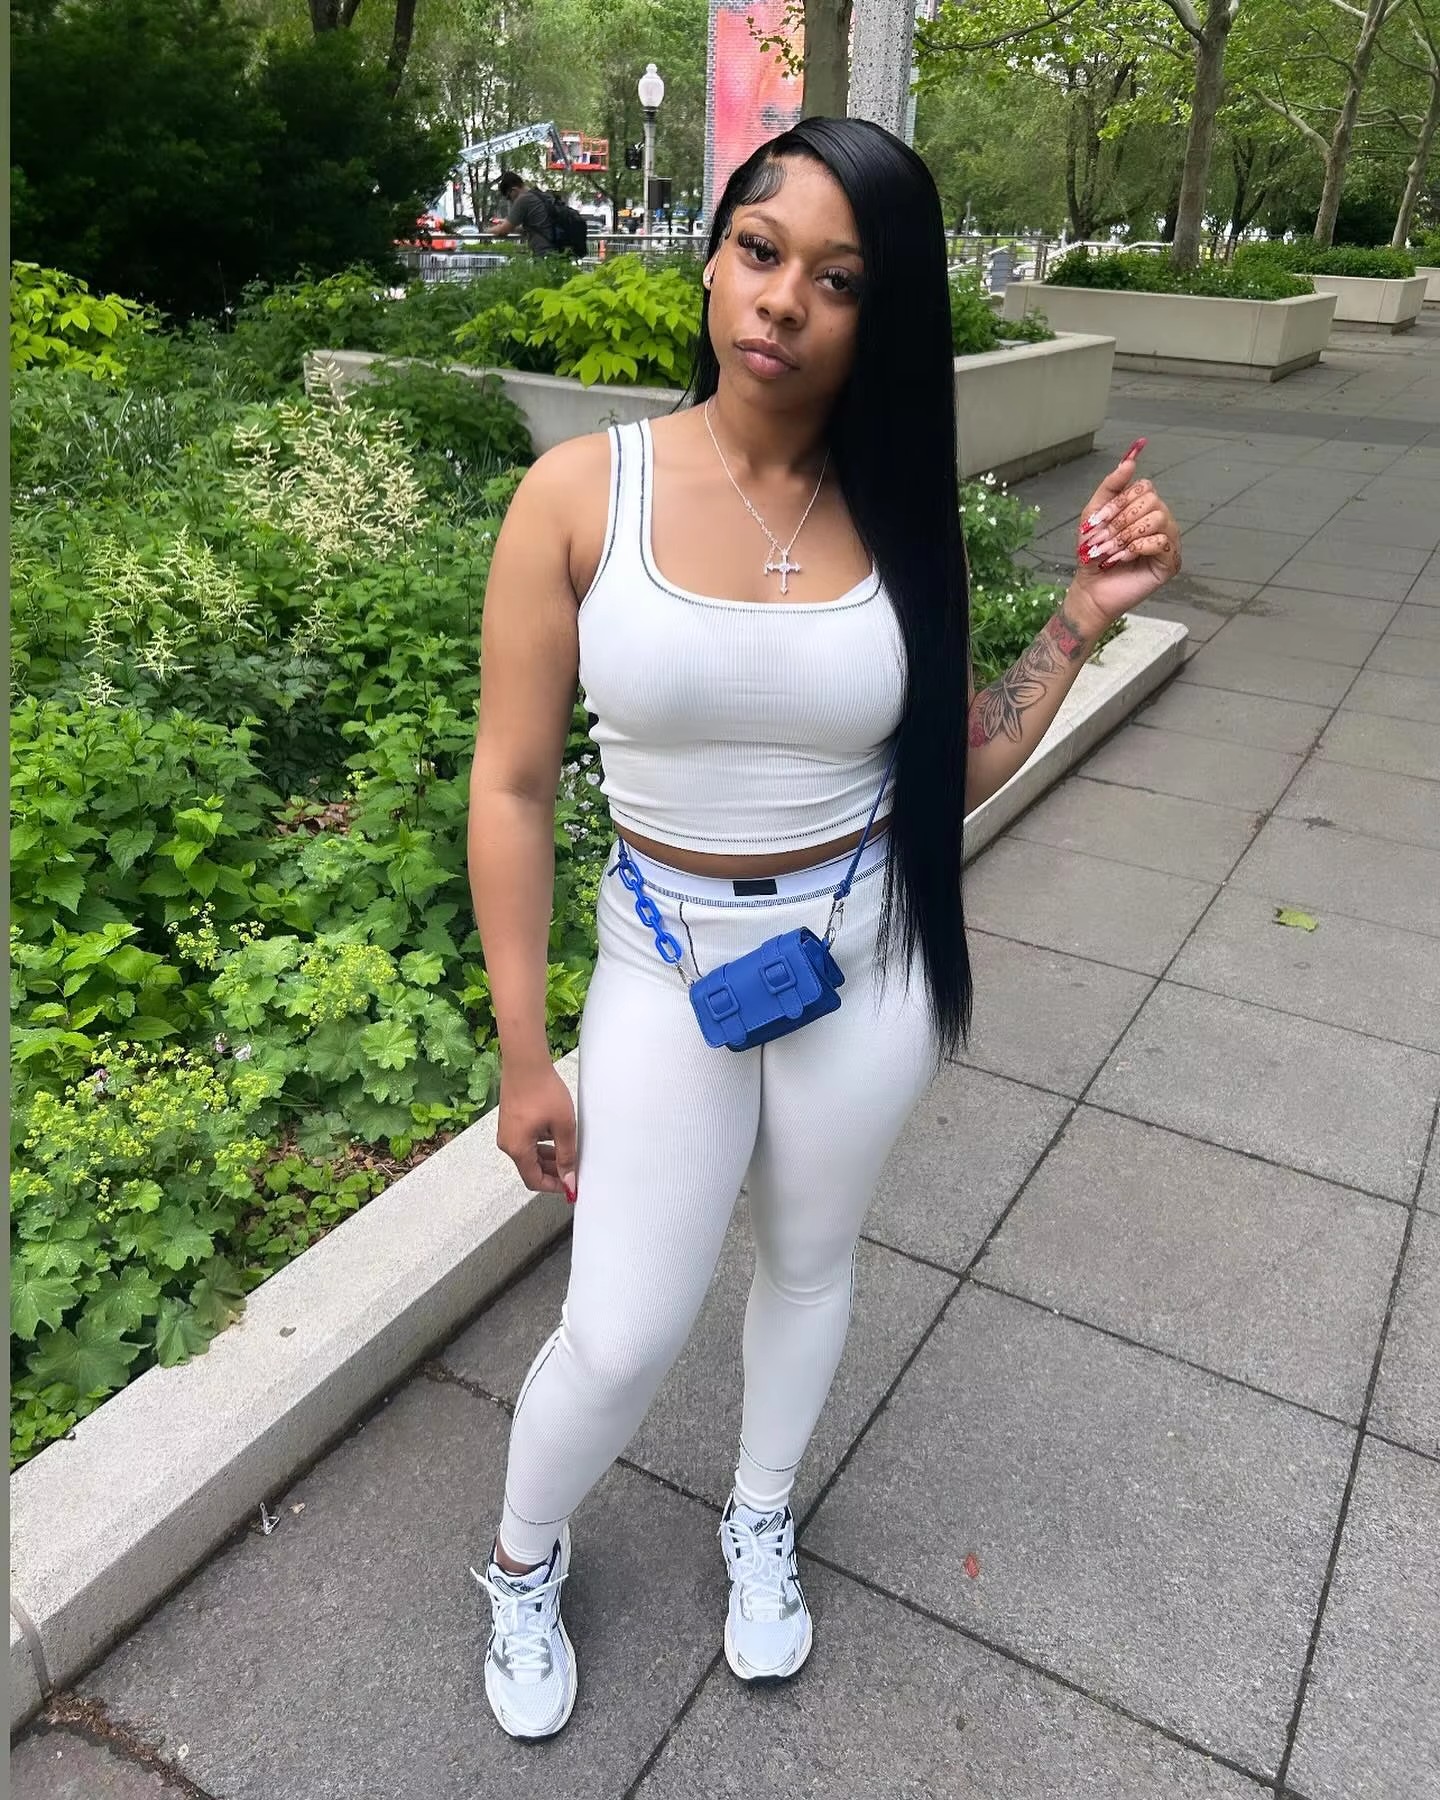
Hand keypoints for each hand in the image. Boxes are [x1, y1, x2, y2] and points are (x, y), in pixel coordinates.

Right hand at [496, 1062, 577, 1202]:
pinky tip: (557, 1138)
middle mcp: (508, 1143)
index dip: (554, 1186)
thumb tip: (569, 1179)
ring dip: (548, 1158)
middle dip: (553, 1172)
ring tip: (569, 1153)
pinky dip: (541, 1145)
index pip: (534, 1181)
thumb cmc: (542, 1090)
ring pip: (529, 1155)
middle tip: (573, 1170)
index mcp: (517, 1148)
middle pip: (530, 1169)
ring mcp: (507, 1132)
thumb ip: (567, 1156)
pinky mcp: (510, 1122)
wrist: (526, 1062)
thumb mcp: (563, 1126)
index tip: (570, 1185)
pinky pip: (526, 1142)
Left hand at [1069, 439, 1181, 624]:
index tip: (1099, 520)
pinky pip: (1161, 542)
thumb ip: (1110, 486)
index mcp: (1144, 508)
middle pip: (1152, 501)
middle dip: (1121, 521)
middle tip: (1103, 541)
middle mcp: (1161, 520)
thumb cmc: (1093, 553)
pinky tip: (1122, 559)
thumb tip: (1129, 460)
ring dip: (1127, 536)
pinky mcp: (1171, 562)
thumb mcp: (1094, 514)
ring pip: (1158, 520)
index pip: (1144, 487)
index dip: (1120, 502)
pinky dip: (1137, 549)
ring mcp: (1168, 540)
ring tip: (1110, 552)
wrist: (1090, 588)